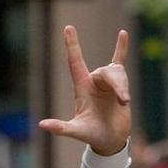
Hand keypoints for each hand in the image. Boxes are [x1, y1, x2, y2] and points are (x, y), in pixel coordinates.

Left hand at [39, 26, 130, 155]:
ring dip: (124, 86)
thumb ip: (61, 128)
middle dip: (118, 84)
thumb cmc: (91, 135)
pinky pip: (120, 62)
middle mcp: (93, 82)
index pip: (75, 62)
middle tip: (124, 101)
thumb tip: (42, 125)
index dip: (72, 45)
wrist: (110, 139)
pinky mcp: (119, 85)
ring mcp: (106, 83)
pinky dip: (121, 48)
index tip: (68, 27)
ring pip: (118, 73)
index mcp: (81, 88)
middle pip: (106, 71)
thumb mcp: (76, 131)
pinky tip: (123, 33)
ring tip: (126, 102)